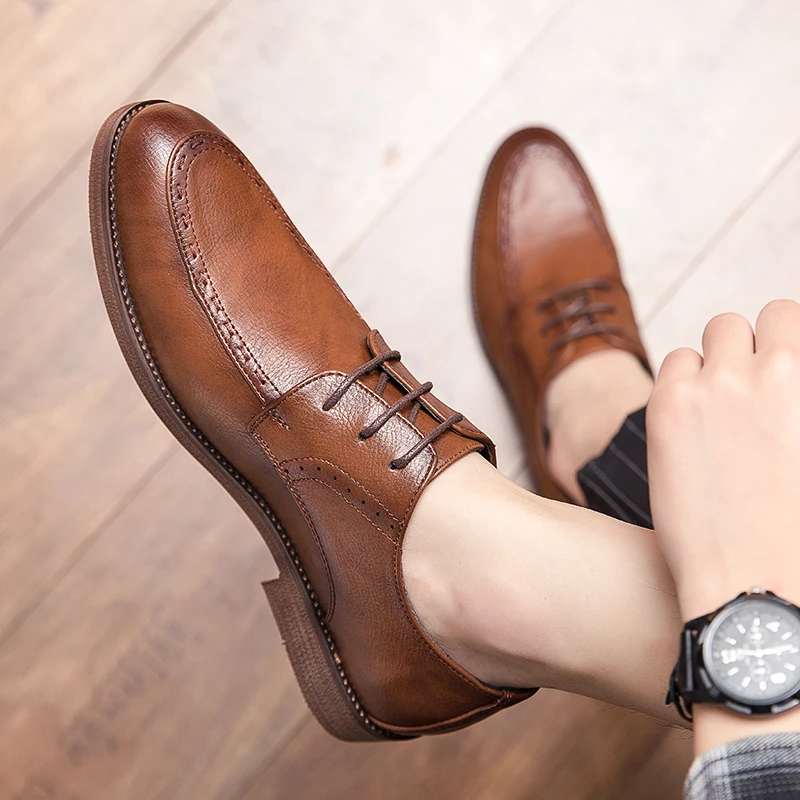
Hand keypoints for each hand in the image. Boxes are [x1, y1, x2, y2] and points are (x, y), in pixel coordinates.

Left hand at [647, 300, 799, 621]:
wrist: (760, 587)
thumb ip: (793, 404)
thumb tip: (784, 391)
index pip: (793, 316)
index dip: (787, 342)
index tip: (779, 368)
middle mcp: (777, 371)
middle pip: (758, 319)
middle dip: (755, 345)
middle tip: (751, 386)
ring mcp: (720, 385)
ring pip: (716, 334)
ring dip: (718, 359)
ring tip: (721, 403)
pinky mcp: (670, 405)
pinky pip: (675, 364)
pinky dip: (684, 381)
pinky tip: (691, 419)